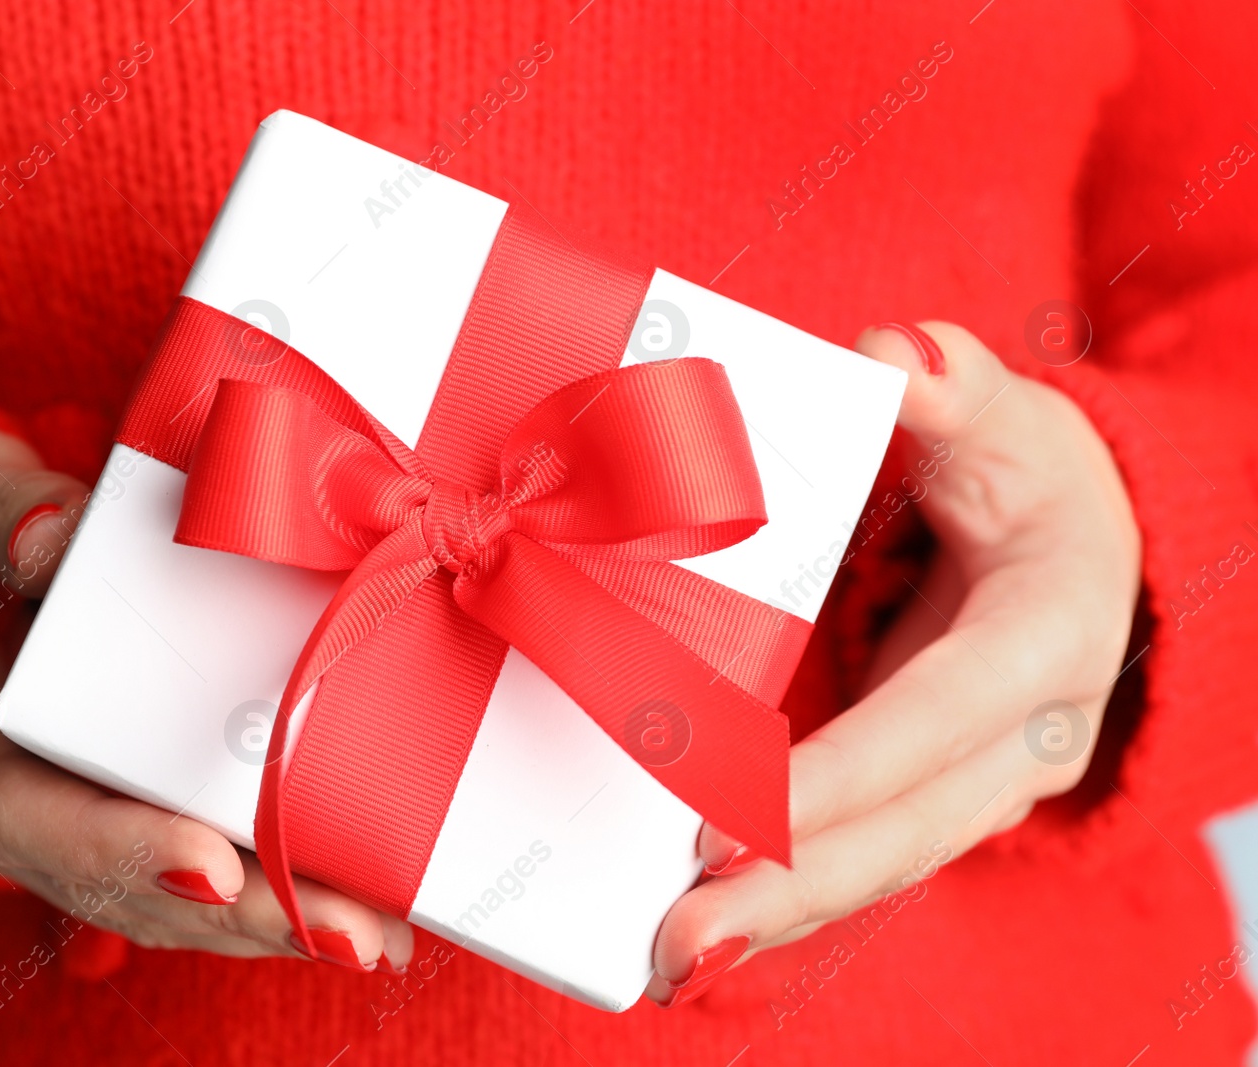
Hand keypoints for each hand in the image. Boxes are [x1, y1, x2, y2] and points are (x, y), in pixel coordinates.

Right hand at [0, 420, 412, 971]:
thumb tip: (58, 538)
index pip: (18, 809)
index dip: (116, 847)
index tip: (214, 867)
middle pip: (111, 882)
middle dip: (238, 914)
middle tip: (354, 938)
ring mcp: (44, 813)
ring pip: (152, 896)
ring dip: (266, 922)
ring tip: (373, 939)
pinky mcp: (96, 801)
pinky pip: (174, 864)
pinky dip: (258, 890)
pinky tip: (343, 904)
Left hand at [646, 321, 1138, 1006]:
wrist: (1088, 555)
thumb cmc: (1039, 484)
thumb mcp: (1011, 423)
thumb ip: (957, 391)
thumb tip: (896, 355)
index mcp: (1038, 644)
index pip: (929, 722)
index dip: (834, 776)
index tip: (728, 815)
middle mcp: (1020, 741)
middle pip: (902, 833)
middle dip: (788, 890)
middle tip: (679, 943)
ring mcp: (978, 784)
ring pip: (880, 869)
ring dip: (777, 919)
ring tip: (669, 962)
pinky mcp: (930, 798)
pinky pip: (860, 861)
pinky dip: (786, 898)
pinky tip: (707, 931)